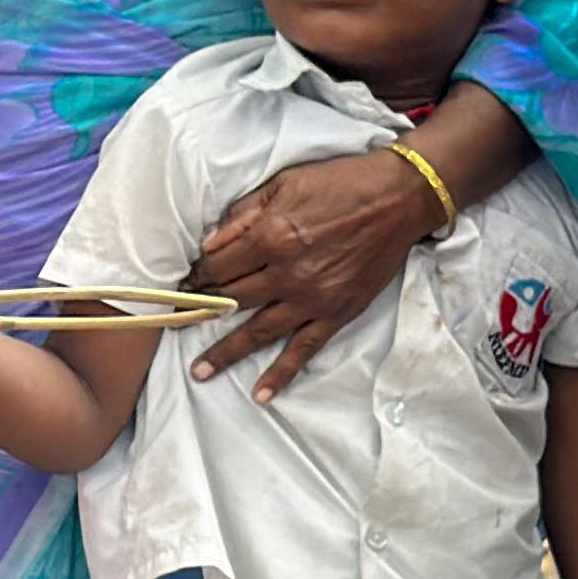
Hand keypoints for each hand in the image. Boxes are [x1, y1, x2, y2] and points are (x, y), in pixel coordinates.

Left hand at [191, 146, 434, 403]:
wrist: (401, 196)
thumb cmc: (340, 183)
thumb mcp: (283, 185)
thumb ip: (242, 215)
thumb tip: (207, 245)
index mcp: (271, 237)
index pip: (217, 267)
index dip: (195, 277)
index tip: (182, 285)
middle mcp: (288, 273)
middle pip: (231, 299)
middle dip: (201, 312)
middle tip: (176, 325)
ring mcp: (313, 298)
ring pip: (258, 332)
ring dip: (225, 353)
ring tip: (198, 373)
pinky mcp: (338, 312)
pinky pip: (305, 349)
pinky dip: (282, 373)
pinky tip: (261, 395)